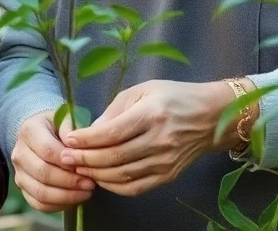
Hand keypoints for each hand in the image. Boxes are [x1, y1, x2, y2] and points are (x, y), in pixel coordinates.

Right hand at [10, 109, 94, 212]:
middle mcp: (19, 153)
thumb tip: (74, 146)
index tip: (86, 166)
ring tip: (86, 192)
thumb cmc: (59, 126)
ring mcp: (19, 172)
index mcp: (29, 130)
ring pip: (40, 192)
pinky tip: (75, 199)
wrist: (42, 134)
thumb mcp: (66, 118)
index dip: (68, 162)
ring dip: (66, 196)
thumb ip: (71, 129)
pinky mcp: (23, 188)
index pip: (47, 151)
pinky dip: (58, 205)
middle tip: (90, 183)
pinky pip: (38, 204)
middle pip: (43, 173)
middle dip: (70, 181)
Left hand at [60, 80, 244, 196]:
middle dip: (85, 160)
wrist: (212, 116)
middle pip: (115, 157)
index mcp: (151, 114)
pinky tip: (101, 179)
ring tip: (78, 169)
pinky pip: (137, 187)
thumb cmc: (174, 97)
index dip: (87, 140)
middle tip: (65, 159)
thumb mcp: (142, 90)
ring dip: (96, 174)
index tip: (69, 141)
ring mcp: (166, 161)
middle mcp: (160, 140)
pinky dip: (115, 186)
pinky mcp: (169, 175)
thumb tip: (90, 131)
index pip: (112, 133)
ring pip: (123, 175)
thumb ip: (114, 111)